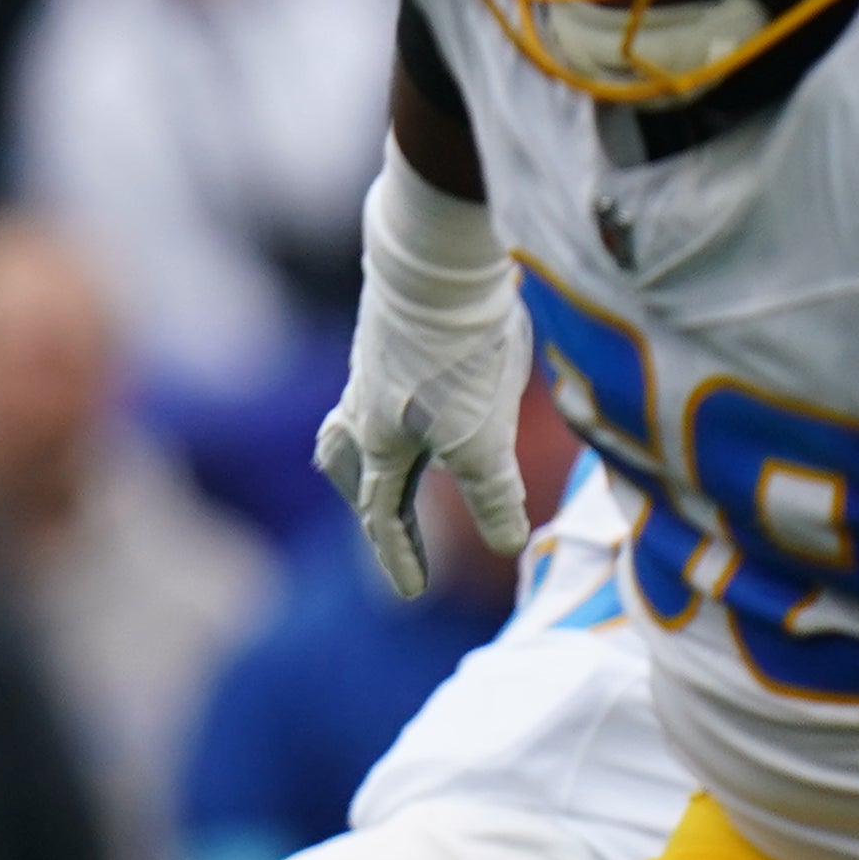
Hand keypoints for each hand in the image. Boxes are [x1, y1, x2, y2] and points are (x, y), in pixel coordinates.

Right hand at [312, 268, 533, 598]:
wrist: (438, 264)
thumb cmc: (456, 357)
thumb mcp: (482, 437)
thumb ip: (491, 494)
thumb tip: (505, 543)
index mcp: (378, 442)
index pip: (383, 514)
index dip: (399, 556)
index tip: (411, 595)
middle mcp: (365, 407)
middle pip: (352, 471)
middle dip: (372, 509)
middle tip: (388, 534)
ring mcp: (375, 367)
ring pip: (359, 426)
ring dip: (370, 459)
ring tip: (389, 467)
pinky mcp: (393, 333)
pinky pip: (380, 390)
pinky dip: (393, 414)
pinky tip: (425, 401)